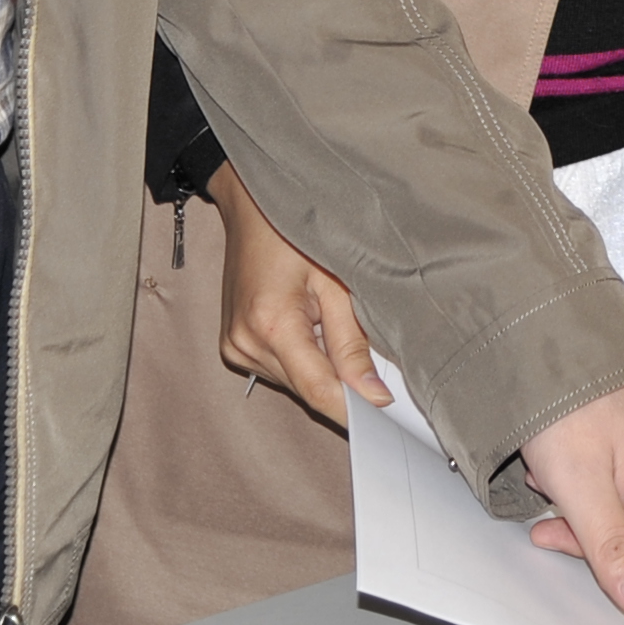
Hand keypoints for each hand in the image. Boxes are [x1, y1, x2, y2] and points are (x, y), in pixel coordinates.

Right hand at [206, 166, 384, 428]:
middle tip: (381, 369)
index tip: (389, 419)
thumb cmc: (295, 230)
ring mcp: (235, 347)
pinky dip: (306, 358)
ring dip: (324, 368)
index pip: (319, 391)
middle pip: (308, 390)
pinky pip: (280, 369)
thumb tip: (374, 394)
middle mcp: (245, 344)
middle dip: (345, 385)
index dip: (356, 409)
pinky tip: (315, 327)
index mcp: (270, 325)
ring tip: (338, 327)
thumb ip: (353, 341)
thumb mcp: (336, 280)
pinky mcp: (234, 346)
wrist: (251, 205)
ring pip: (296, 382)